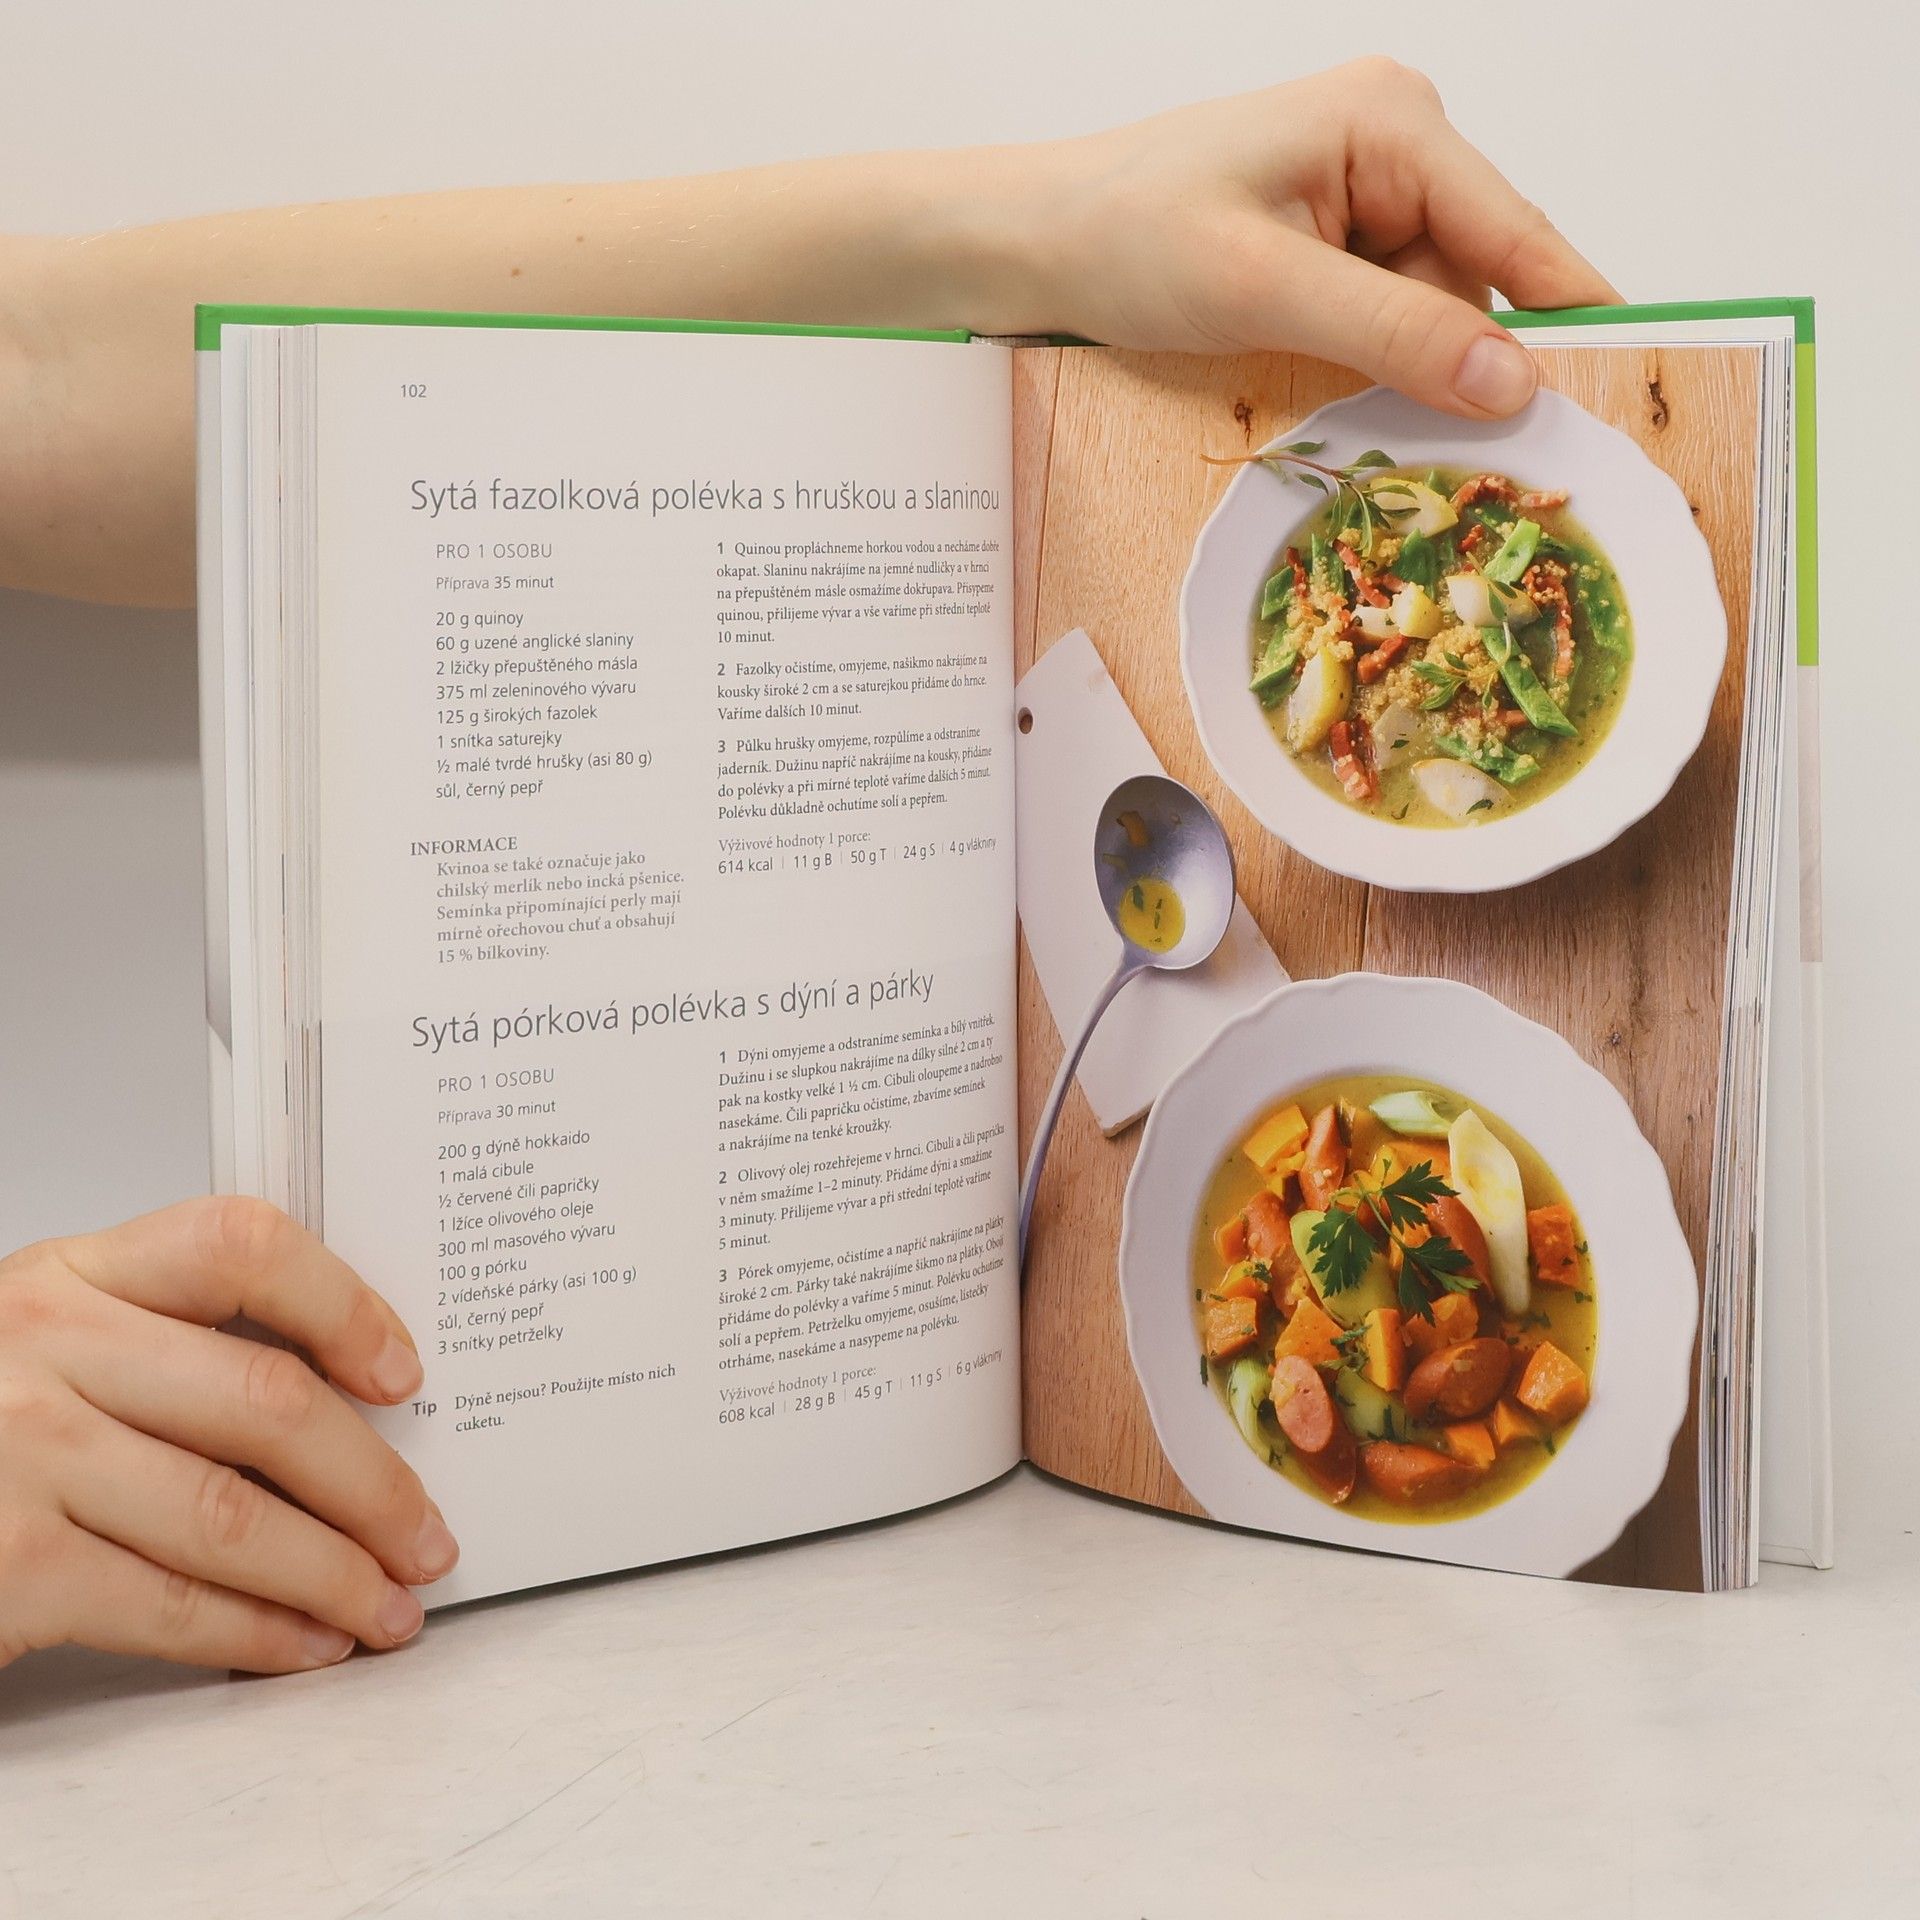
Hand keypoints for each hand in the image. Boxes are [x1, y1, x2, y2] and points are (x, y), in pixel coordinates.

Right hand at [0, 1197, 456, 1672]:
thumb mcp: (54, 1339)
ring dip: (335, 1574)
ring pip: (233, 1515)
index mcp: (74, 1273)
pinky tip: (307, 1644)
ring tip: (390, 1607)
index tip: (405, 1373)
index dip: (343, 1304)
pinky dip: (258, 1633)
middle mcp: (46, 1347)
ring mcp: (21, 1455)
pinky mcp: (9, 1566)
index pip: (240, 1244)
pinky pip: (170, 1602)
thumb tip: (352, 1401)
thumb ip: (173, 1341)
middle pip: (265, 1402)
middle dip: (374, 1483)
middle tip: (427, 1535)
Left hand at [1004, 58, 1617, 417]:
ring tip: (1356, 412)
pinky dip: (1375, 364)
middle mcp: (1397, 145)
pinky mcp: (1335, 241)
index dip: (1571, 317)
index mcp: (1393, 122)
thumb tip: (1512, 383)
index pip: (1516, 232)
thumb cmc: (1126, 238)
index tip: (1634, 387)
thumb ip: (1392, 332)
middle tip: (1464, 455)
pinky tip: (1332, 389)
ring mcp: (1367, 193)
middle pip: (1478, 279)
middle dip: (1463, 361)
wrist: (1035, 243)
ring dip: (1409, 370)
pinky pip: (1390, 315)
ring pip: (1435, 309)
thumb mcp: (1262, 289)